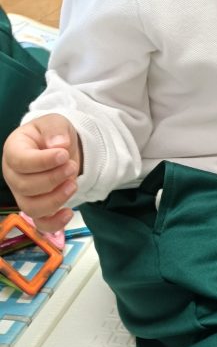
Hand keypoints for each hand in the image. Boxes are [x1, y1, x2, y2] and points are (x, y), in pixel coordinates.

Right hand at [1, 114, 82, 232]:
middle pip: (25, 186)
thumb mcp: (55, 122)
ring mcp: (23, 194)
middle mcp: (14, 175)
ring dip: (55, 199)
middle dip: (53, 178)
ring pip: (31, 208)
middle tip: (71, 166)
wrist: (62, 149)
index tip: (63, 155)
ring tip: (72, 184)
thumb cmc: (52, 135)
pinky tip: (69, 212)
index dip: (42, 161)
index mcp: (14, 151)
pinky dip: (55, 223)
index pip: (19, 161)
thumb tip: (58, 145)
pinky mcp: (38, 208)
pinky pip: (41, 224)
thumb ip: (55, 129)